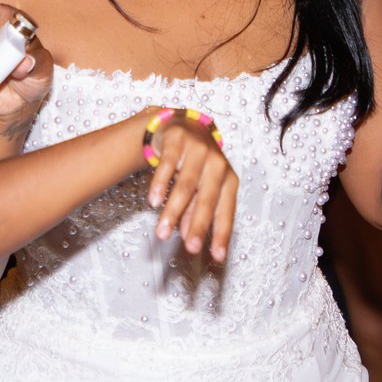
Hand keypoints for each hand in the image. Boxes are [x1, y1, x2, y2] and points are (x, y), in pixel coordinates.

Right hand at [139, 106, 238, 261]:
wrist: (184, 125)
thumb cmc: (196, 163)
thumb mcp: (201, 188)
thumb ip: (195, 211)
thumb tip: (188, 237)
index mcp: (228, 180)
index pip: (226, 212)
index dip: (221, 234)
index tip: (217, 256)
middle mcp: (218, 165)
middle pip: (206, 200)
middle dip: (198, 226)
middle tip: (190, 248)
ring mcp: (199, 151)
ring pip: (185, 186)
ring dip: (173, 212)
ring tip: (162, 232)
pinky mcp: (179, 141)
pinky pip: (168, 166)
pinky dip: (160, 185)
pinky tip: (153, 202)